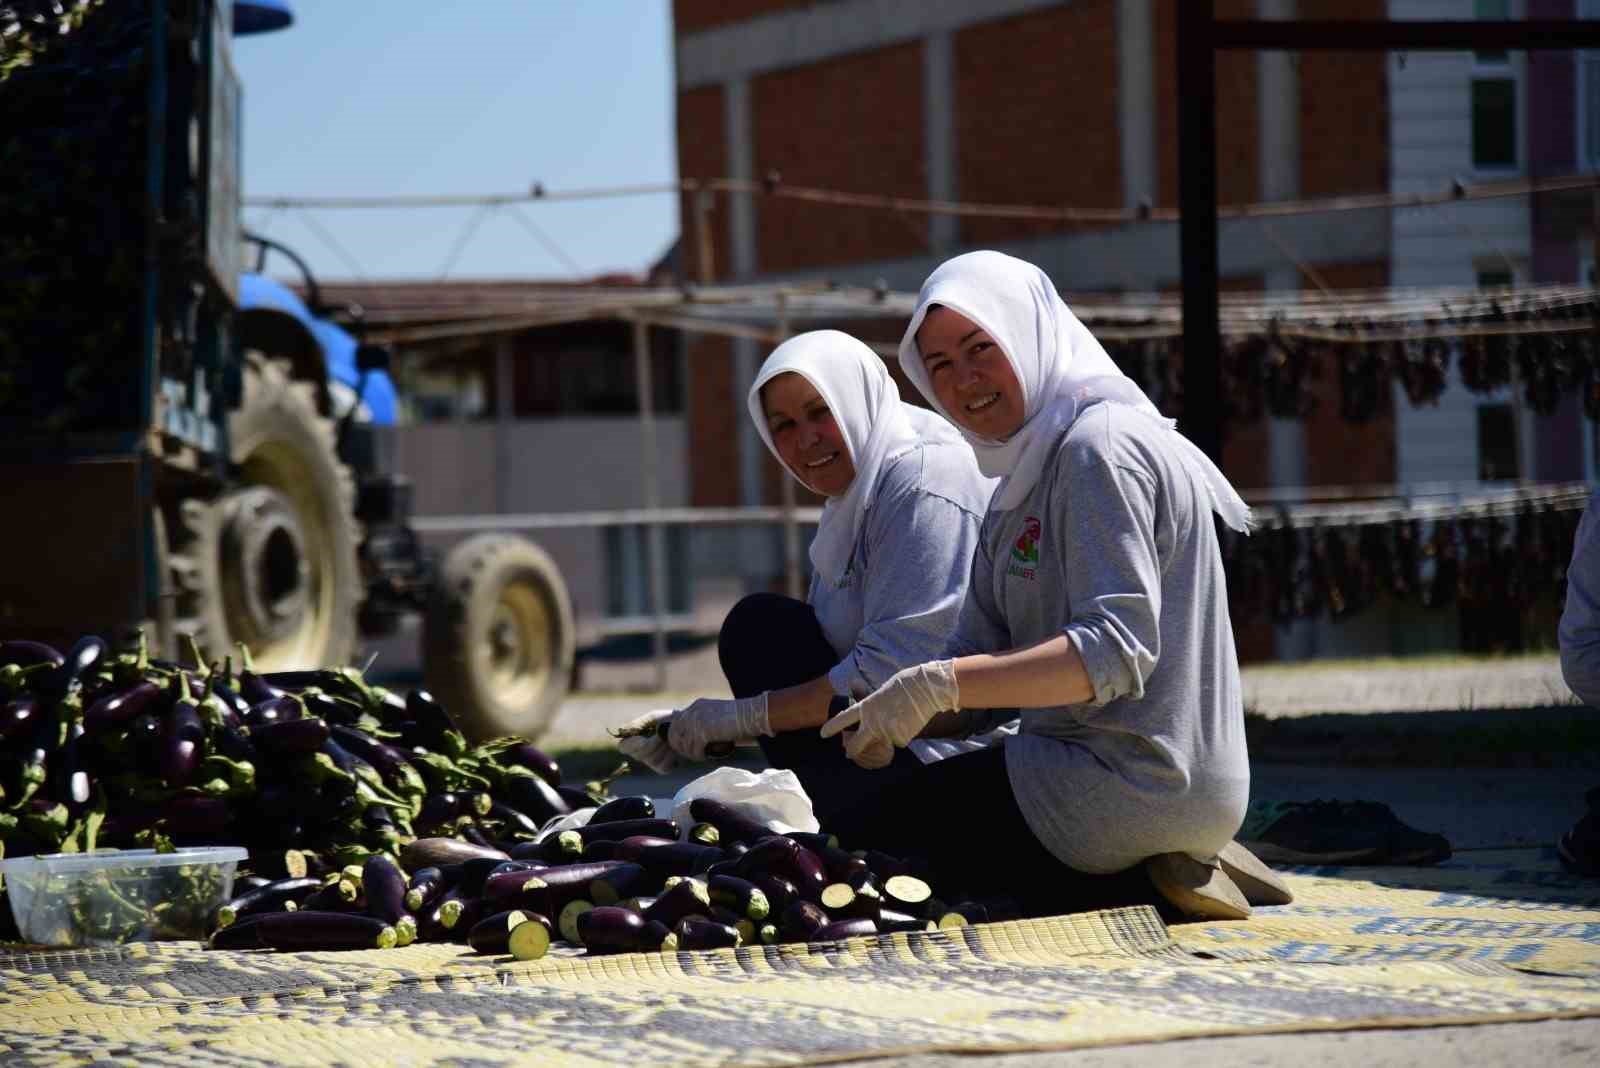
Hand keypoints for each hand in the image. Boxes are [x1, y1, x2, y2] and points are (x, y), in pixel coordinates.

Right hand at [616, 709, 675, 773]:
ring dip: (664, 747)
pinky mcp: (663, 769)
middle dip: (654, 742)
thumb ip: (638, 724)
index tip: (643, 737)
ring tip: (670, 738)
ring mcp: (651, 763)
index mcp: (634, 741)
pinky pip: (662, 766)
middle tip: (663, 732)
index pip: (623, 747)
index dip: (631, 744)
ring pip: (652, 760)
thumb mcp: (653, 718)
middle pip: (640, 754)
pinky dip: (671, 756)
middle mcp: (640, 754)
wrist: (688, 727)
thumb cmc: (668, 720)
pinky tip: (674, 748)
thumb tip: (621, 731)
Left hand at [663, 694, 770, 761]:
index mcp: (697, 706)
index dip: (678, 736)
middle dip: (680, 746)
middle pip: (674, 733)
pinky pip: (694, 750)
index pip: (676, 722)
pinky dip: (699, 756)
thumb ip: (705, 721)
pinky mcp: (703, 732)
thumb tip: (694, 737)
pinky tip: (706, 757)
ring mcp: (697, 721)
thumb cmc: (739, 717)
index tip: (686, 746)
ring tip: (700, 756)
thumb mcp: (717, 715)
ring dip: (691, 753)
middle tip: (692, 754)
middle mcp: (694, 712)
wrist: (751, 714)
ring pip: (683, 744)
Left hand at [820, 660, 957, 768]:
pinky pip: (900, 741)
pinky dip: (905, 734)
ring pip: (885, 742)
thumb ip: (873, 705)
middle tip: (848, 754)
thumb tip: (870, 714)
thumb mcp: (882, 691)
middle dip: (851, 751)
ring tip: (902, 717)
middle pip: (857, 744)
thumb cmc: (906, 685)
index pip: (844, 718)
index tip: (823, 734)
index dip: (832, 727)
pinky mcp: (899, 738)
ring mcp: (885, 731)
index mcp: (867, 706)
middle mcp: (872, 721)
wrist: (926, 687)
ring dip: (891, 735)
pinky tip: (911, 720)